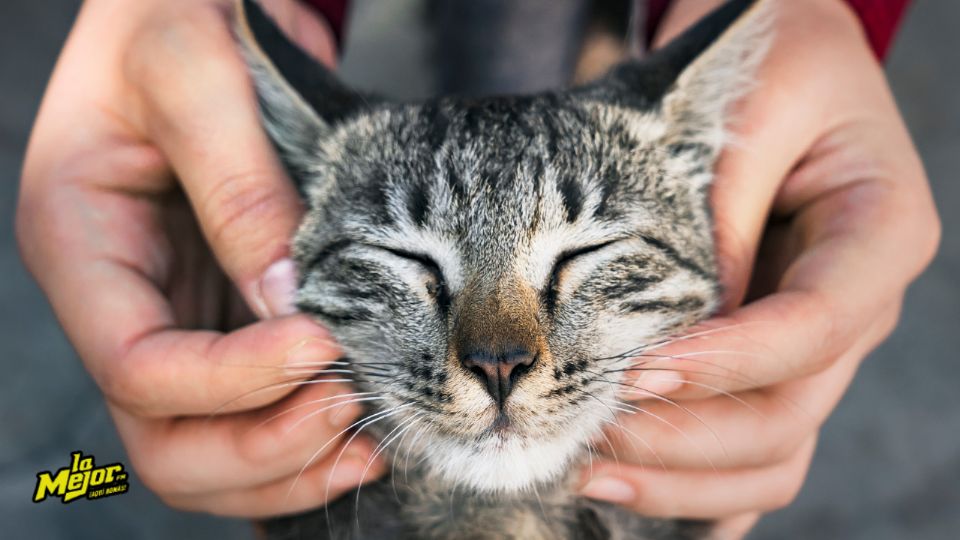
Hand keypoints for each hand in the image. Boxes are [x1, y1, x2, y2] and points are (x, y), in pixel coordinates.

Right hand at [17, 0, 383, 516]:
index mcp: (81, 244)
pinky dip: (304, 440)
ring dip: (286, 462)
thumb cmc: (173, 12)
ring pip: (206, 447)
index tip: (325, 344)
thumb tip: (288, 302)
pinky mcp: (228, 316)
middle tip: (353, 408)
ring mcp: (177, 316)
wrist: (194, 4)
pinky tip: (364, 430)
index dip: (232, 380)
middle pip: (164, 438)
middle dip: (260, 445)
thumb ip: (236, 184)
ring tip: (369, 437)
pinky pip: (252, 412)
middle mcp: (122, 299)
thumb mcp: (194, 71)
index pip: (138, 365)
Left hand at [579, 0, 939, 536]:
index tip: (638, 369)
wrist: (776, 64)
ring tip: (586, 472)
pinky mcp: (772, 361)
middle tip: (587, 430)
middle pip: (789, 411)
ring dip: (682, 478)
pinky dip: (698, 486)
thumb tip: (674, 331)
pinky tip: (633, 495)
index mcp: (879, 235)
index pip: (816, 326)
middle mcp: (856, 305)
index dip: (730, 361)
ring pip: (772, 452)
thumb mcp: (751, 106)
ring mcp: (816, 345)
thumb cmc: (770, 64)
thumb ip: (720, 215)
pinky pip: (752, 450)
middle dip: (687, 435)